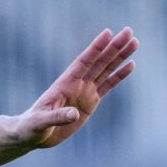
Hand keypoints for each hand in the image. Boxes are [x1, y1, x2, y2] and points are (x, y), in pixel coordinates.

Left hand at [17, 27, 137, 147]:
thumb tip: (74, 114)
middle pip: (99, 62)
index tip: (108, 33)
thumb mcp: (41, 122)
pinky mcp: (90, 102)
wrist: (34, 135)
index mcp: (64, 84)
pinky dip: (119, 76)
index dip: (95, 48)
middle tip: (129, 32)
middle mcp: (76, 84)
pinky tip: (131, 64)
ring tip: (134, 42)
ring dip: (120, 57)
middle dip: (114, 47)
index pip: (83, 62)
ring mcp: (84, 92)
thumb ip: (56, 117)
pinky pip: (107, 86)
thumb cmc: (32, 127)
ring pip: (106, 70)